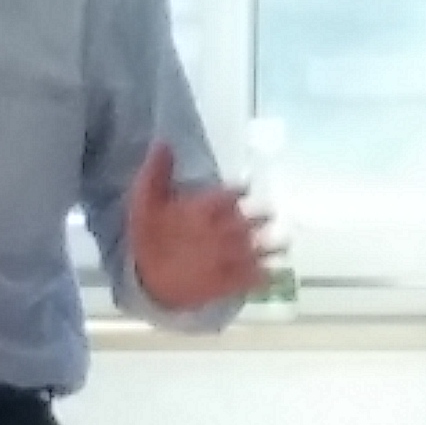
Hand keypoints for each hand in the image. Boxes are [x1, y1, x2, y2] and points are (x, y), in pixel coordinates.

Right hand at [125, 144, 270, 310]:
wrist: (143, 283)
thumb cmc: (147, 240)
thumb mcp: (145, 203)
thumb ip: (157, 172)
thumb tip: (164, 141)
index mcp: (207, 209)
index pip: (236, 192)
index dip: (242, 191)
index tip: (245, 190)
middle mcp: (225, 231)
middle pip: (258, 218)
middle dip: (263, 216)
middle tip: (267, 215)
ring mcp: (232, 257)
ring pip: (266, 247)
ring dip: (275, 244)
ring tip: (282, 243)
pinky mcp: (234, 281)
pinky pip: (260, 276)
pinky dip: (268, 273)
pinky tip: (270, 271)